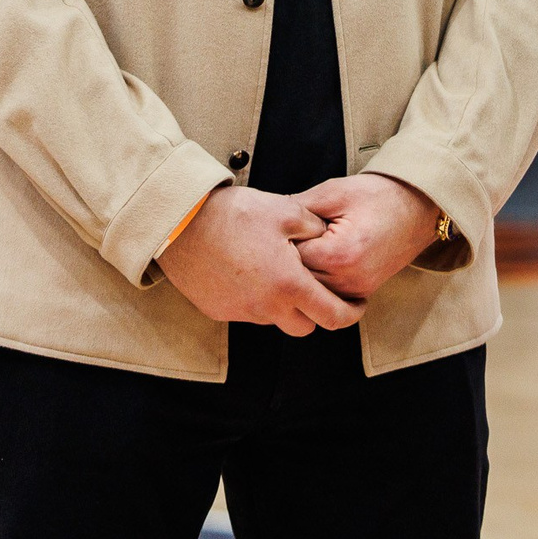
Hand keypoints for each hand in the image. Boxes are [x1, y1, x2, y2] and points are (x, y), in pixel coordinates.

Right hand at [158, 187, 361, 336]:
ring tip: (278, 271)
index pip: (332, 316)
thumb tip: (329, 237)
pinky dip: (256, 299)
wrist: (180, 222)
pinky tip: (251, 272)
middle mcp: (265, 308)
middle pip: (304, 327)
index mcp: (289, 285)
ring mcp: (239, 313)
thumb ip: (316, 229)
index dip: (351, 313)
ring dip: (283, 304)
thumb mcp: (288, 211)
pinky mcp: (218, 311)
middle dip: (316, 311)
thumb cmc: (236, 214)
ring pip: (274, 320)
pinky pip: (247, 313)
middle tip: (318, 288)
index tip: (357, 305)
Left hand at [291, 173, 445, 301]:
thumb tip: (266, 219)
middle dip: (288, 260)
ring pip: (310, 290)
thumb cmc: (379, 195)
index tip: (279, 229)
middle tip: (285, 239)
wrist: (420, 206)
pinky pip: (328, 293)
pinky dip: (319, 279)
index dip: (280, 241)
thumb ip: (296, 208)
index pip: (288, 259)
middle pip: (296, 279)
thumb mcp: (334, 192)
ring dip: (302, 272)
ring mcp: (357, 289)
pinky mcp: (363, 291)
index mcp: (339, 254)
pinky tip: (318, 260)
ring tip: (303, 248)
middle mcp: (348, 279)